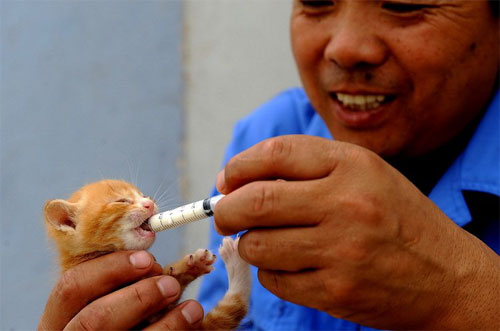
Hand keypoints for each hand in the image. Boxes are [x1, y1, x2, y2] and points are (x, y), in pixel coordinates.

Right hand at [38, 250, 203, 329]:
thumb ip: (123, 283)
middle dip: (138, 297)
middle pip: (93, 320)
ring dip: (165, 324)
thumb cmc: (119, 319)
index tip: (146, 258)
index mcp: (59, 318)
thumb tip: (153, 262)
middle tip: (171, 284)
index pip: (70, 288)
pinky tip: (190, 323)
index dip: (109, 269)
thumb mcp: (109, 301)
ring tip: (192, 307)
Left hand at [214, 135, 498, 328]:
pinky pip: (275, 280)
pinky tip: (292, 266)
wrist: (446, 276)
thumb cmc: (396, 218)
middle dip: (226, 209)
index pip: (275, 153)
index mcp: (352, 165)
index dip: (239, 166)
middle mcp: (346, 204)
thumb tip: (235, 181)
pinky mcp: (336, 291)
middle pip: (256, 201)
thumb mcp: (364, 174)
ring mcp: (341, 251)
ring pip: (258, 245)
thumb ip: (306, 168)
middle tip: (223, 215)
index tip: (226, 180)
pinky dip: (272, 272)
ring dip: (251, 244)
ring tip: (268, 241)